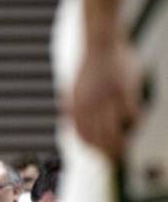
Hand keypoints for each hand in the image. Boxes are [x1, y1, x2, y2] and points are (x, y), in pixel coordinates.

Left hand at [68, 38, 141, 158]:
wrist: (100, 43)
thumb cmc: (90, 67)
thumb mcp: (73, 87)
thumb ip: (70, 105)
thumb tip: (65, 121)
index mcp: (76, 104)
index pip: (83, 135)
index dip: (91, 148)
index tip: (99, 155)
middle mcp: (90, 105)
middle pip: (99, 138)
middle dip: (107, 152)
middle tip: (115, 158)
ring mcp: (107, 99)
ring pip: (114, 131)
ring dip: (121, 143)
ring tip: (126, 148)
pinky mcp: (123, 91)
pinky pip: (131, 115)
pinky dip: (134, 122)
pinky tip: (136, 122)